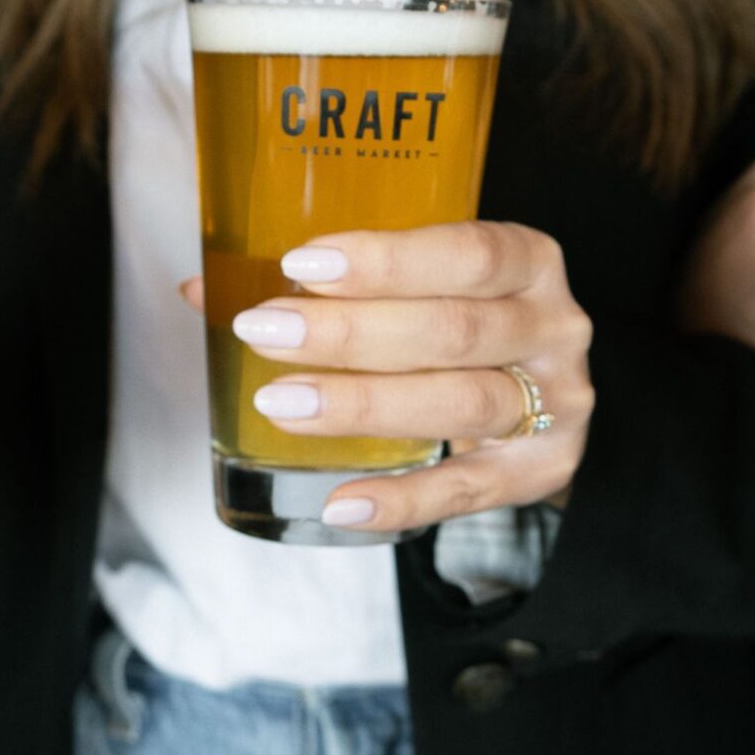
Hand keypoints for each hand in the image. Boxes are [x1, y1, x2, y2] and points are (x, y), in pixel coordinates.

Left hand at [214, 221, 593, 532]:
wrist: (539, 393)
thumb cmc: (460, 321)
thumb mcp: (417, 287)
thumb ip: (327, 284)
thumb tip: (197, 289)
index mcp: (528, 260)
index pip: (467, 252)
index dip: (387, 260)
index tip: (301, 265)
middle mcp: (555, 325)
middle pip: (454, 329)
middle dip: (351, 333)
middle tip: (264, 331)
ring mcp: (557, 402)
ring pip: (464, 402)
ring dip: (364, 404)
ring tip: (280, 403)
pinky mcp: (541, 470)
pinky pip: (469, 491)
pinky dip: (402, 500)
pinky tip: (340, 502)